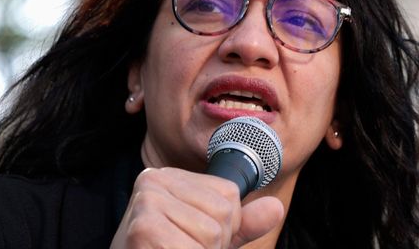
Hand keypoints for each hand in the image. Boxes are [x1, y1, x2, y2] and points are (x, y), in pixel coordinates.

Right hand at [110, 167, 284, 247]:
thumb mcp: (206, 238)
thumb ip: (239, 224)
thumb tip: (275, 208)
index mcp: (172, 177)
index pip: (228, 195)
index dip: (224, 227)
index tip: (191, 237)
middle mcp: (156, 179)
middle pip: (222, 214)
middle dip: (212, 244)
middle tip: (180, 246)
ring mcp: (147, 200)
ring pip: (210, 233)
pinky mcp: (143, 226)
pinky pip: (188, 248)